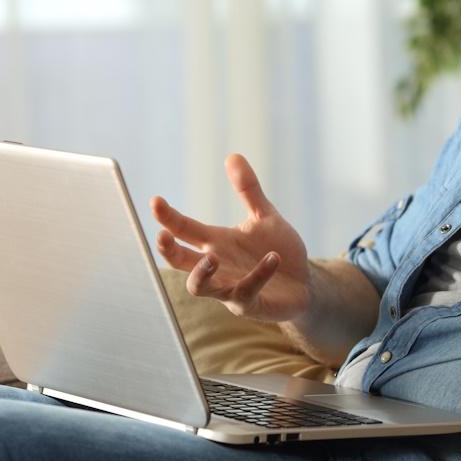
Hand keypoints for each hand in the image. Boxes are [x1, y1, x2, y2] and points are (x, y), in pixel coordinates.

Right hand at [150, 154, 310, 322]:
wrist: (304, 282)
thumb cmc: (278, 250)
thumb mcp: (264, 216)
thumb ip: (248, 190)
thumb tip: (232, 155)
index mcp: (216, 243)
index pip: (184, 230)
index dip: (168, 217)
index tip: (155, 201)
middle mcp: (218, 266)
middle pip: (180, 262)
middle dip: (168, 251)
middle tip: (162, 236)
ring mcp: (230, 288)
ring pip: (201, 287)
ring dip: (202, 273)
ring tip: (212, 256)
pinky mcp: (249, 304)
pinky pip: (246, 291)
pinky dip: (258, 274)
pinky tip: (273, 258)